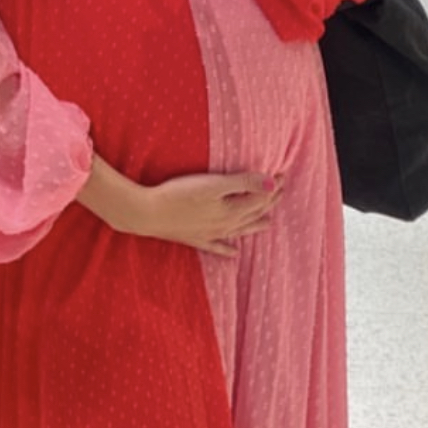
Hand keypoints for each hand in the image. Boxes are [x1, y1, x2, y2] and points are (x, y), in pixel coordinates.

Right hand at [133, 170, 283, 257]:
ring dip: (255, 225)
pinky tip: (234, 253)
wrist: (146, 213)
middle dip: (269, 201)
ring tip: (268, 223)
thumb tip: (272, 183)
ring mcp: (209, 234)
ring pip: (240, 230)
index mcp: (231, 211)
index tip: (281, 174)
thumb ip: (243, 183)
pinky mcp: (194, 238)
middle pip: (253, 213)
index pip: (259, 198)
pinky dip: (227, 248)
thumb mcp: (213, 184)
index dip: (272, 186)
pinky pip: (217, 246)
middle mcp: (224, 226)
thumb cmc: (178, 194)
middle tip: (280, 191)